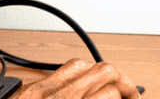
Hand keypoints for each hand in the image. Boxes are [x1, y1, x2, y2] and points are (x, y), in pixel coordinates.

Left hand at [9, 59, 139, 98]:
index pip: (111, 92)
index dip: (129, 97)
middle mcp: (57, 97)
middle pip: (103, 71)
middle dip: (122, 83)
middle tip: (128, 97)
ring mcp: (41, 91)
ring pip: (82, 65)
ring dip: (100, 75)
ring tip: (108, 90)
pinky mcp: (29, 90)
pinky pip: (58, 71)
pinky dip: (76, 76)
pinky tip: (81, 89)